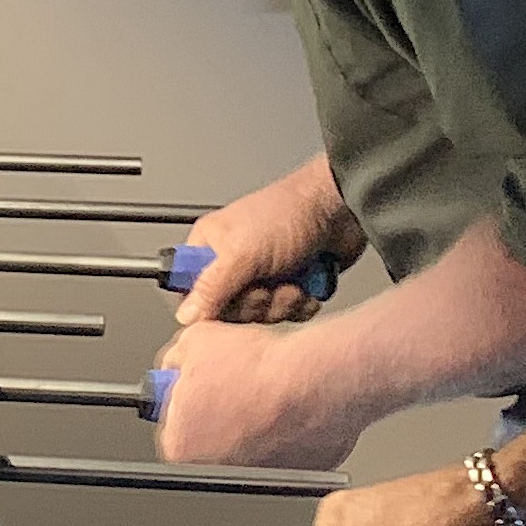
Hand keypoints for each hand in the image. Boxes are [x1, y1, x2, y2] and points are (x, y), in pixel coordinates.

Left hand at [156, 315, 372, 469]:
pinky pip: (286, 451)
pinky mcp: (296, 474)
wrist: (312, 379)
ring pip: (248, 446)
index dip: (188, 400)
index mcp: (179, 446)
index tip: (199, 389)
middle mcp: (213, 471)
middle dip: (219, 413)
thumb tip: (176, 363)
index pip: (173, 425)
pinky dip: (287, 432)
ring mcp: (257, 477)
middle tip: (235, 386)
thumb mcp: (195, 341)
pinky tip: (289, 408)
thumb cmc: (257, 368)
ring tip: (265, 393)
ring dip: (253, 423)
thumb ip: (175, 359)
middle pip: (209, 439)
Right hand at [176, 170, 357, 330]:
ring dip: (283, 302)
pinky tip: (307, 285)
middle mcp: (233, 263)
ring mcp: (263, 276)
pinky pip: (289, 314)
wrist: (341, 209)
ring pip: (262, 316)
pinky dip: (302, 304)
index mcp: (209, 248)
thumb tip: (185, 315)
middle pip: (231, 312)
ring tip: (293, 278)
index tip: (232, 301)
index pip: (193, 295)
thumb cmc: (290, 212)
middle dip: (258, 302)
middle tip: (268, 283)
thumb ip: (211, 287)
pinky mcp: (290, 285)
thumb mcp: (242, 253)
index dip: (213, 307)